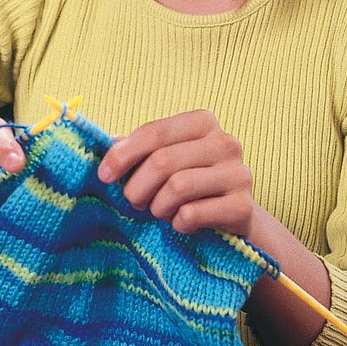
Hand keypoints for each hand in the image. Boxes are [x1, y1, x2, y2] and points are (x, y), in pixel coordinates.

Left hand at [97, 111, 258, 238]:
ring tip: (161, 212)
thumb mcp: (166, 160)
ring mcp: (238, 173)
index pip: (154, 132)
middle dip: (137, 188)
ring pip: (177, 187)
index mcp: (203, 122)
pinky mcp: (242, 206)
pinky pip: (192, 214)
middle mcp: (225, 142)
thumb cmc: (192, 184)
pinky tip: (182, 223)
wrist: (235, 216)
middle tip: (135, 203)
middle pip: (163, 161)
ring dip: (158, 207)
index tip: (104, 176)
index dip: (123, 155)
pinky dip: (178, 223)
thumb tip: (109, 142)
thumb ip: (140, 149)